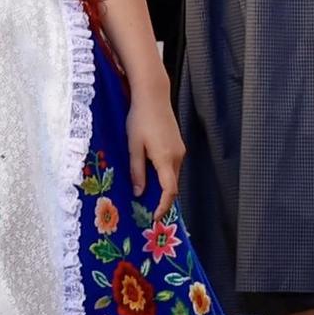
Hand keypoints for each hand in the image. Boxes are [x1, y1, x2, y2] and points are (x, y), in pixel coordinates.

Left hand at [127, 89, 184, 221]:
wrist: (153, 97)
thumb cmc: (139, 119)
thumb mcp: (133, 146)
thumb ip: (137, 170)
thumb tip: (139, 193)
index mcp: (166, 159)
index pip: (170, 190)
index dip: (163, 206)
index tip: (156, 218)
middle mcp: (178, 156)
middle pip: (172, 184)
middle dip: (162, 198)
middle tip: (147, 210)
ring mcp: (180, 150)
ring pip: (172, 174)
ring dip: (162, 185)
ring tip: (145, 194)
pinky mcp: (178, 144)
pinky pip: (172, 165)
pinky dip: (163, 174)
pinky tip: (150, 174)